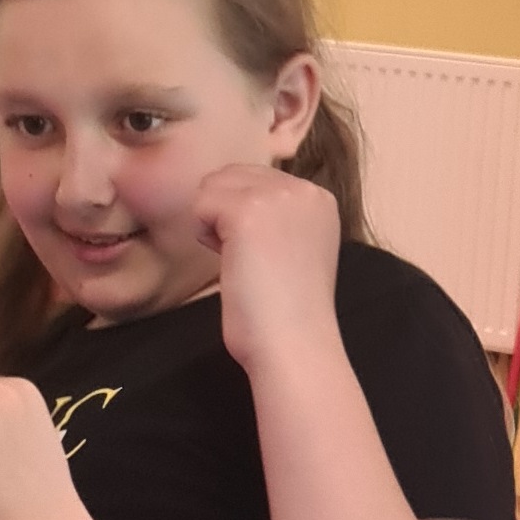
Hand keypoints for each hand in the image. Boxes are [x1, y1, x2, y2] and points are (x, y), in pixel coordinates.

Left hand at [196, 164, 341, 369]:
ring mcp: (277, 196)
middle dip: (226, 214)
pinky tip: (229, 262)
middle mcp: (303, 189)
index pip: (257, 178)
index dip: (243, 216)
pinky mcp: (247, 210)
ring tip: (240, 260)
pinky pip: (200, 204)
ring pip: (213, 186)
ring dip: (213, 223)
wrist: (295, 344)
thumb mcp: (294, 249)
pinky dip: (204, 235)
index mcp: (319, 199)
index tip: (265, 257)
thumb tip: (229, 202)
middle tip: (248, 261)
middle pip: (232, 175)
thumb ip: (276, 219)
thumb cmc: (288, 313)